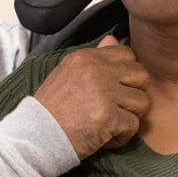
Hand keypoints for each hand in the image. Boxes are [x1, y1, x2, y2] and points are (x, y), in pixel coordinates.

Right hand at [34, 35, 149, 159]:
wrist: (35, 137)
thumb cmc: (52, 109)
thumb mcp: (68, 73)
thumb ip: (94, 57)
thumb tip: (113, 39)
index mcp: (86, 58)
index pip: (127, 54)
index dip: (127, 74)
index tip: (115, 88)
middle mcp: (96, 71)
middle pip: (141, 75)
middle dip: (134, 93)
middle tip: (117, 107)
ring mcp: (103, 94)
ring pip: (142, 102)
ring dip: (129, 116)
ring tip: (110, 123)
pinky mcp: (108, 117)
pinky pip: (134, 125)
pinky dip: (122, 136)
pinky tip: (105, 137)